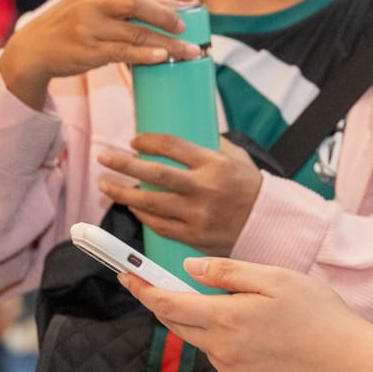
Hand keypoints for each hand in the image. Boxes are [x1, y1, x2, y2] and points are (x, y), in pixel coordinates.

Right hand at [0, 0, 199, 108]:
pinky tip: (162, 58)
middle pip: (138, 2)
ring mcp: (90, 27)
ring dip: (167, 43)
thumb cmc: (70, 24)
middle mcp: (94, 2)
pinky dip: (146, 56)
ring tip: (189, 51)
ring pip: (136, 33)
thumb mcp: (90, 0)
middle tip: (185, 27)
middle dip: (167, 14)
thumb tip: (165, 8)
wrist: (33, 49)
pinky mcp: (89, 51)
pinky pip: (124, 53)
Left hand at [98, 135, 262, 256]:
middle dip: (123, 165)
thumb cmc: (249, 187)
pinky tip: (132, 208)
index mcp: (213, 164)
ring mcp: (197, 215)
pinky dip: (143, 216)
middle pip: (154, 175)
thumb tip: (179, 135)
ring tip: (106, 185)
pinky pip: (159, 226)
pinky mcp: (194, 237)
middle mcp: (203, 189)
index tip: (134, 140)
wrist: (268, 224)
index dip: (148, 141)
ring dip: (123, 194)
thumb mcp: (235, 158)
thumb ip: (209, 145)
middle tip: (104, 157)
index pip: (172, 146)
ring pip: (150, 204)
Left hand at [122, 258, 367, 371]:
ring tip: (252, 313)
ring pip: (204, 342)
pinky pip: (225, 361)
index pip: (167, 303)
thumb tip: (187, 270)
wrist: (348, 364)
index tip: (125, 274)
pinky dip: (231, 346)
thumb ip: (227, 273)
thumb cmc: (318, 314)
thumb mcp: (275, 278)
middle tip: (164, 284)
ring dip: (209, 324)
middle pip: (178, 324)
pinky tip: (264, 340)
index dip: (142, 288)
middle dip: (168, 303)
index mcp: (225, 319)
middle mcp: (221, 351)